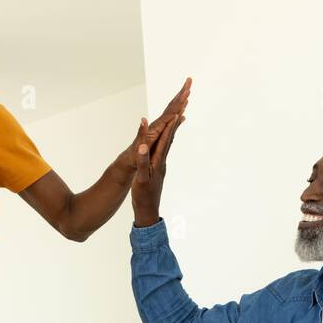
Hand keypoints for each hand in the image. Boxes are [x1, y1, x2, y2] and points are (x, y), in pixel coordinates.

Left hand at [118, 77, 190, 171]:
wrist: (130, 159)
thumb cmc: (135, 155)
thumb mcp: (138, 145)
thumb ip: (141, 132)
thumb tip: (143, 119)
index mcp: (154, 128)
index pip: (169, 113)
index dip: (178, 104)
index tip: (186, 94)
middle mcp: (156, 125)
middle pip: (171, 107)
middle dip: (180, 94)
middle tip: (189, 82)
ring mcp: (158, 127)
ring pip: (171, 111)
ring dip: (180, 100)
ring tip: (188, 91)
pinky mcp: (160, 131)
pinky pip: (171, 120)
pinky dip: (178, 114)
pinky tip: (183, 111)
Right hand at [131, 107, 185, 227]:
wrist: (147, 211)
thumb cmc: (143, 196)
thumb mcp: (141, 179)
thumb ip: (142, 162)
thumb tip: (143, 146)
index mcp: (157, 162)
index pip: (164, 141)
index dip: (169, 127)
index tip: (175, 113)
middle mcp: (161, 163)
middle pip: (169, 141)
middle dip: (173, 126)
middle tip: (181, 111)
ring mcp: (160, 167)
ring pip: (166, 146)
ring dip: (171, 132)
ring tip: (176, 121)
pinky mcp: (157, 171)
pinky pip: (162, 152)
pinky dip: (164, 143)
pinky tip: (164, 142)